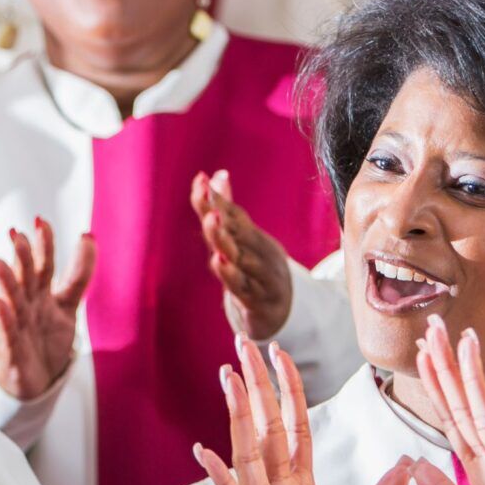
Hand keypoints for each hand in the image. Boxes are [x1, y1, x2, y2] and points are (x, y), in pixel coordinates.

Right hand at [0, 218, 95, 399]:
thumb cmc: (44, 338)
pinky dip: (2, 317)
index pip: (43, 265)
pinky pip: (7, 332)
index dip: (44, 245)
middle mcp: (26, 305)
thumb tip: (88, 235)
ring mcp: (17, 326)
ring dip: (4, 281)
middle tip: (16, 234)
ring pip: (11, 300)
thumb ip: (78, 273)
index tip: (41, 221)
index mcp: (40, 293)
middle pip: (25, 278)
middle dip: (21, 257)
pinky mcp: (11, 350)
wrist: (33, 379)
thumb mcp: (67, 304)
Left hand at [193, 170, 294, 340]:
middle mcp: (258, 252)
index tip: (199, 180)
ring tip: (211, 220)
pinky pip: (242, 286)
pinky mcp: (258, 299)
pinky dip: (231, 274)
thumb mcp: (245, 240)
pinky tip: (218, 261)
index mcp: (252, 237)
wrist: (285, 311)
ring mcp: (261, 275)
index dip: (217, 198)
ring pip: (240, 256)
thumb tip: (217, 174)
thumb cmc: (258, 269)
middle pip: (237, 230)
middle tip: (205, 193)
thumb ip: (228, 209)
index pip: (233, 213)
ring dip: (225, 238)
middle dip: (220, 212)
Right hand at [196, 338, 410, 484]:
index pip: (293, 430)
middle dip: (257, 385)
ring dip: (237, 413)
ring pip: (246, 451)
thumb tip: (407, 464)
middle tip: (244, 342)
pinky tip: (204, 451)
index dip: (288, 391)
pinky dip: (218, 477)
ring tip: (228, 375)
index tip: (281, 355)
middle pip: (264, 427)